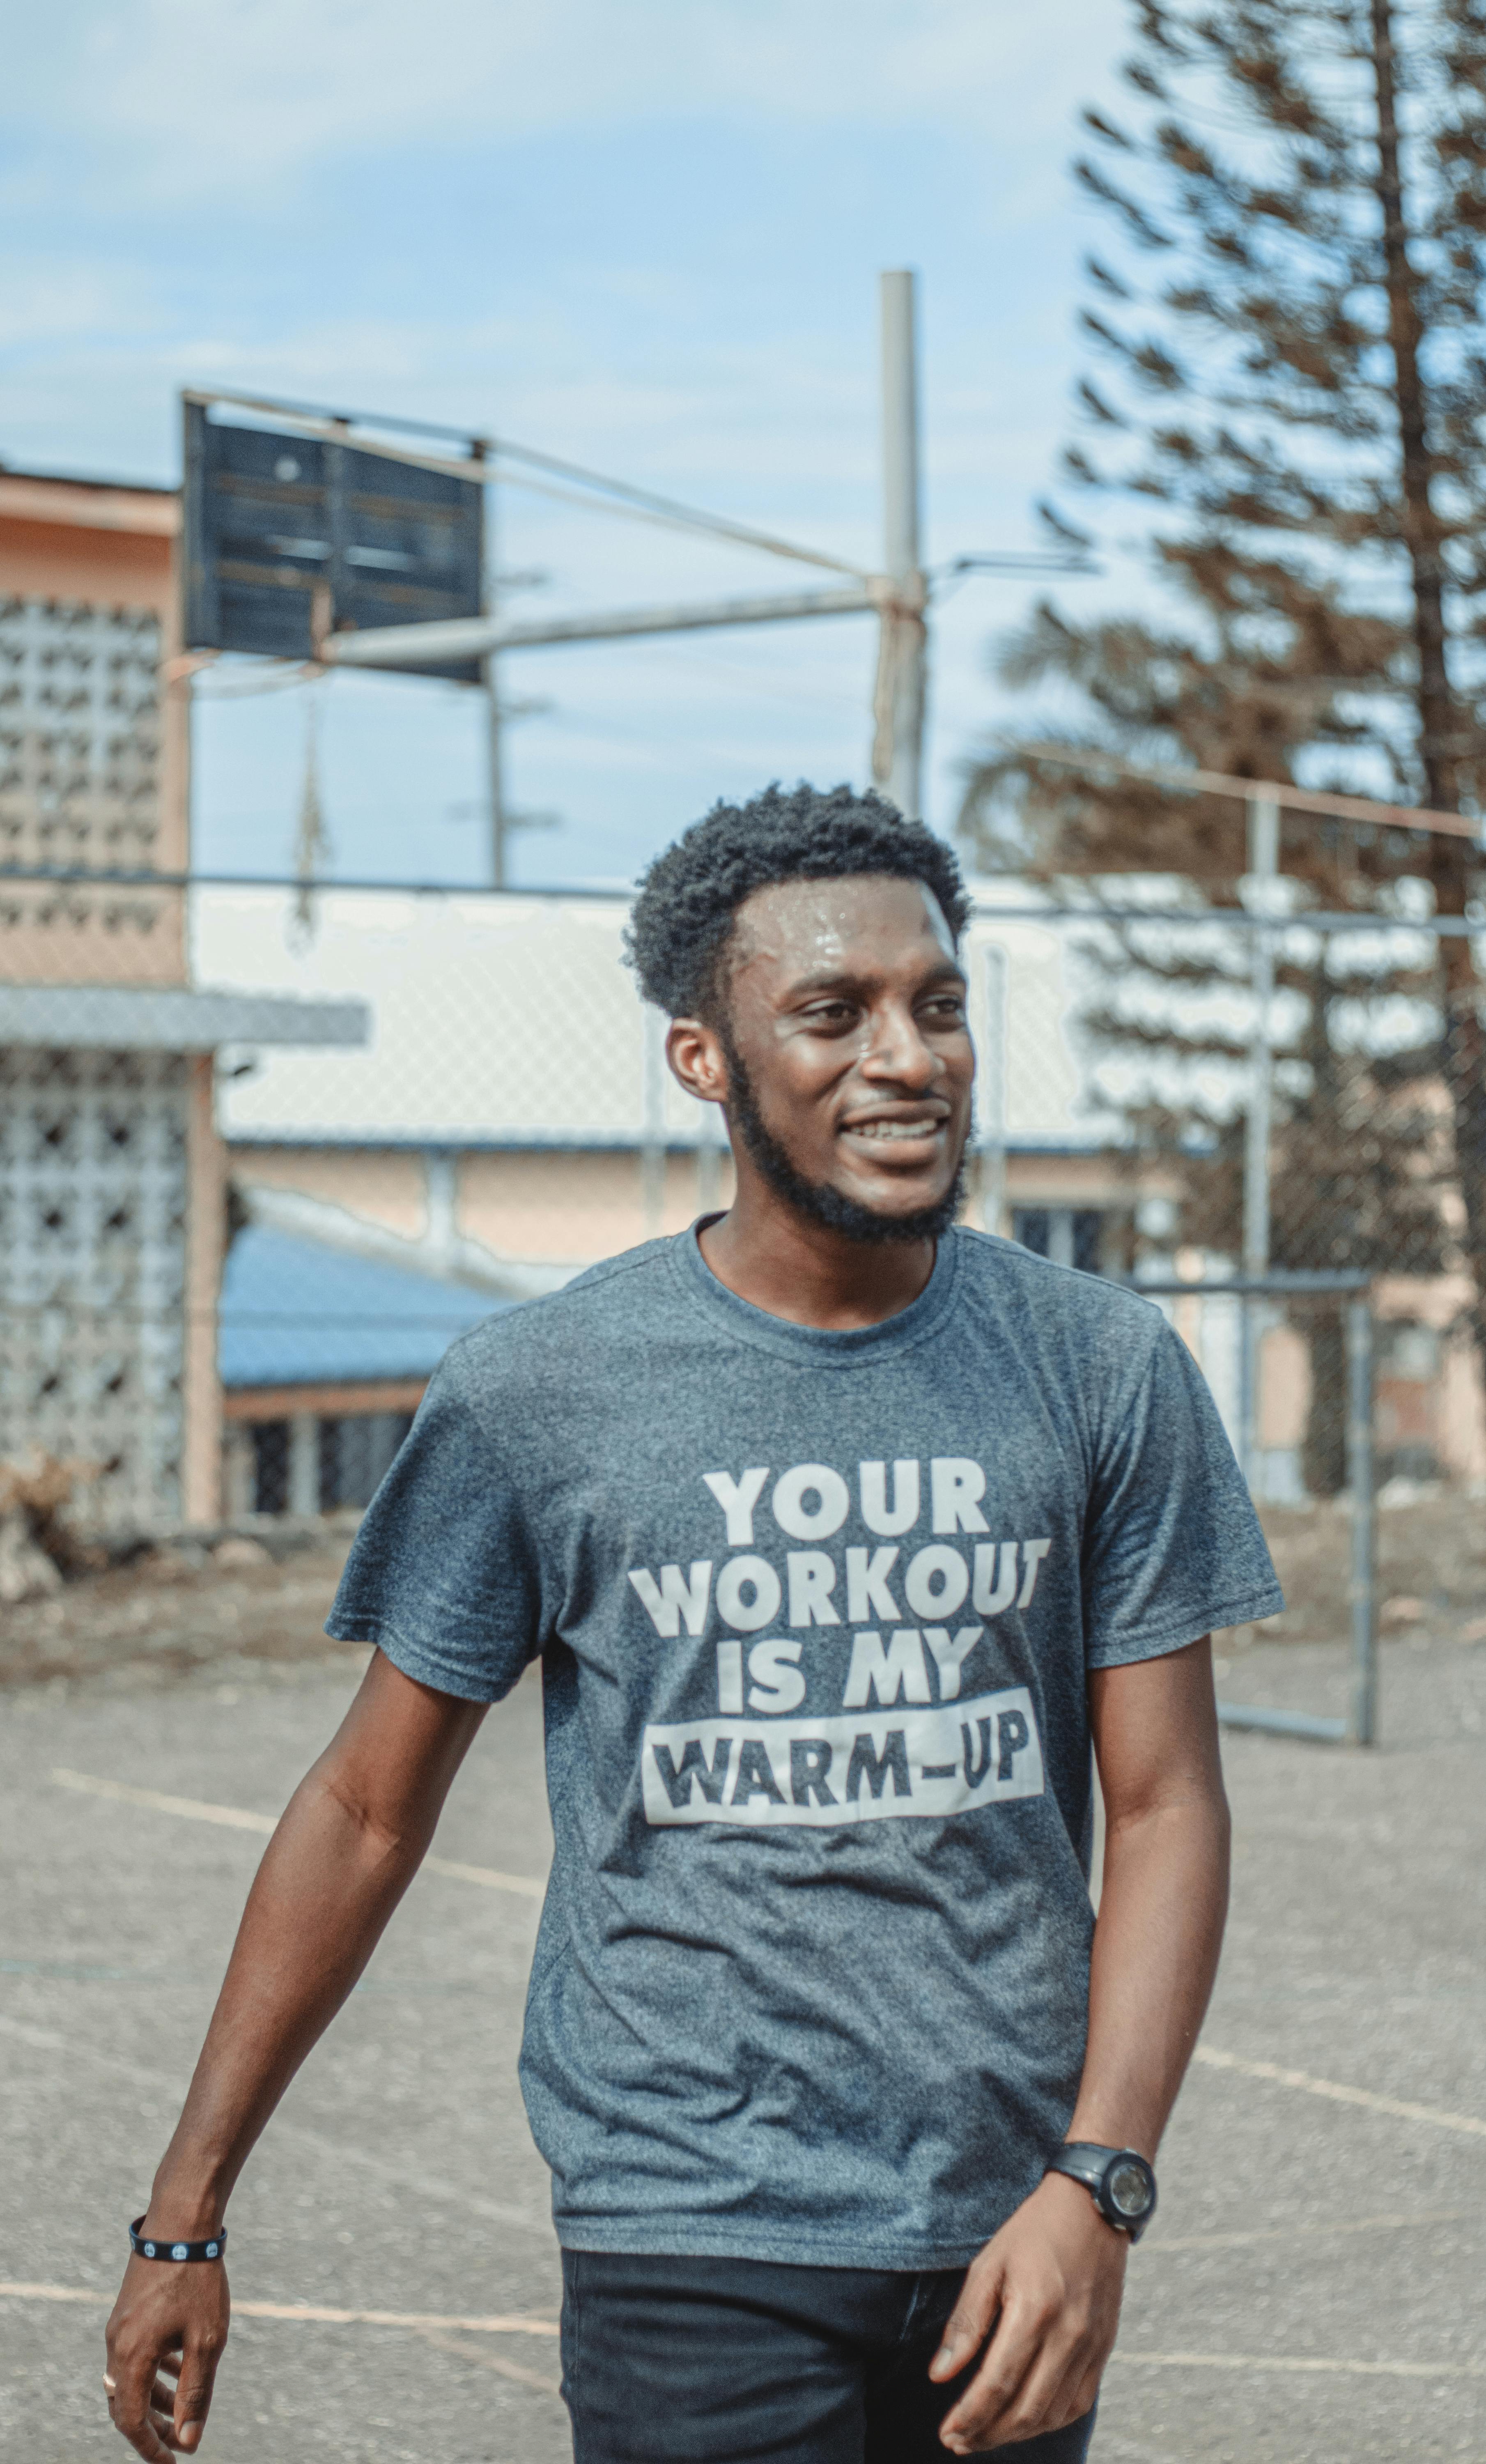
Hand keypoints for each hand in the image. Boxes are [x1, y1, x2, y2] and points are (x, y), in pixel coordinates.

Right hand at [104, 2251, 229, 2458]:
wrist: (181, 2221)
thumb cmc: (198, 2279)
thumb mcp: (206, 2341)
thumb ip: (196, 2392)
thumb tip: (190, 2438)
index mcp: (131, 2357)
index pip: (130, 2421)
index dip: (150, 2447)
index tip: (172, 2463)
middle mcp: (117, 2344)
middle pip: (126, 2403)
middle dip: (152, 2426)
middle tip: (180, 2441)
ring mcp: (120, 2325)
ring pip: (131, 2377)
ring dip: (154, 2398)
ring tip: (182, 2411)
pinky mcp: (130, 2310)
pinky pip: (136, 2353)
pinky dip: (154, 2369)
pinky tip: (178, 2368)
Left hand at [928, 2172, 1126, 2451]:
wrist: (1093, 2208)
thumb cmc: (1033, 2233)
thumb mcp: (989, 2264)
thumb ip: (965, 2322)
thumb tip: (939, 2375)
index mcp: (1035, 2310)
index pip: (998, 2384)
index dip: (969, 2416)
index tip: (945, 2433)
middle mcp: (1068, 2335)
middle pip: (1025, 2410)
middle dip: (987, 2434)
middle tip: (957, 2442)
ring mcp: (1092, 2346)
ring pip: (1052, 2414)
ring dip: (1015, 2434)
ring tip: (983, 2436)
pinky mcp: (1104, 2348)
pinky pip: (1078, 2402)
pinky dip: (1049, 2420)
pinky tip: (1024, 2421)